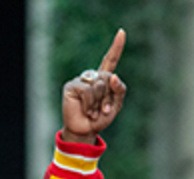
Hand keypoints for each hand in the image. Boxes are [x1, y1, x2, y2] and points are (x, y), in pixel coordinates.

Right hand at [60, 29, 126, 144]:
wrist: (85, 131)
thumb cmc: (100, 118)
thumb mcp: (116, 105)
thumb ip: (119, 90)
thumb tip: (114, 77)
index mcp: (103, 79)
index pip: (110, 60)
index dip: (116, 47)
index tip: (122, 32)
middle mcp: (92, 77)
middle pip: (108, 77)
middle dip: (109, 96)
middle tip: (103, 110)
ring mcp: (80, 80)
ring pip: (98, 85)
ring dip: (98, 103)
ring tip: (93, 112)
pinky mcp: (71, 86)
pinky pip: (87, 91)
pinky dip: (89, 104)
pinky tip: (86, 111)